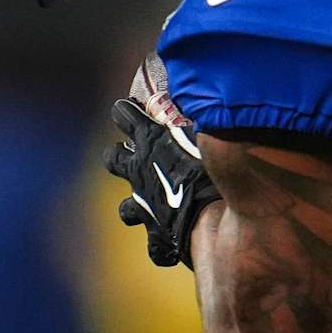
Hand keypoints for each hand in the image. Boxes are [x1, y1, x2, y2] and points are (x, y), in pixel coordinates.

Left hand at [105, 99, 221, 267]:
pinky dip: (164, 243)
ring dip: (137, 205)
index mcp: (150, 140)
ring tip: (153, 204)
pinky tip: (177, 242)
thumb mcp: (210, 125)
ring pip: (127, 209)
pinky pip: (155, 246)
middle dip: (120, 158)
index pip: (123, 115)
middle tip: (135, 157)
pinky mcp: (159, 240)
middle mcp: (139, 173)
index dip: (126, 112)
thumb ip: (203, 110)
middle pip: (113, 159)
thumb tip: (207, 86)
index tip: (131, 109)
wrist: (216, 217)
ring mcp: (145, 209)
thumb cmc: (218, 164)